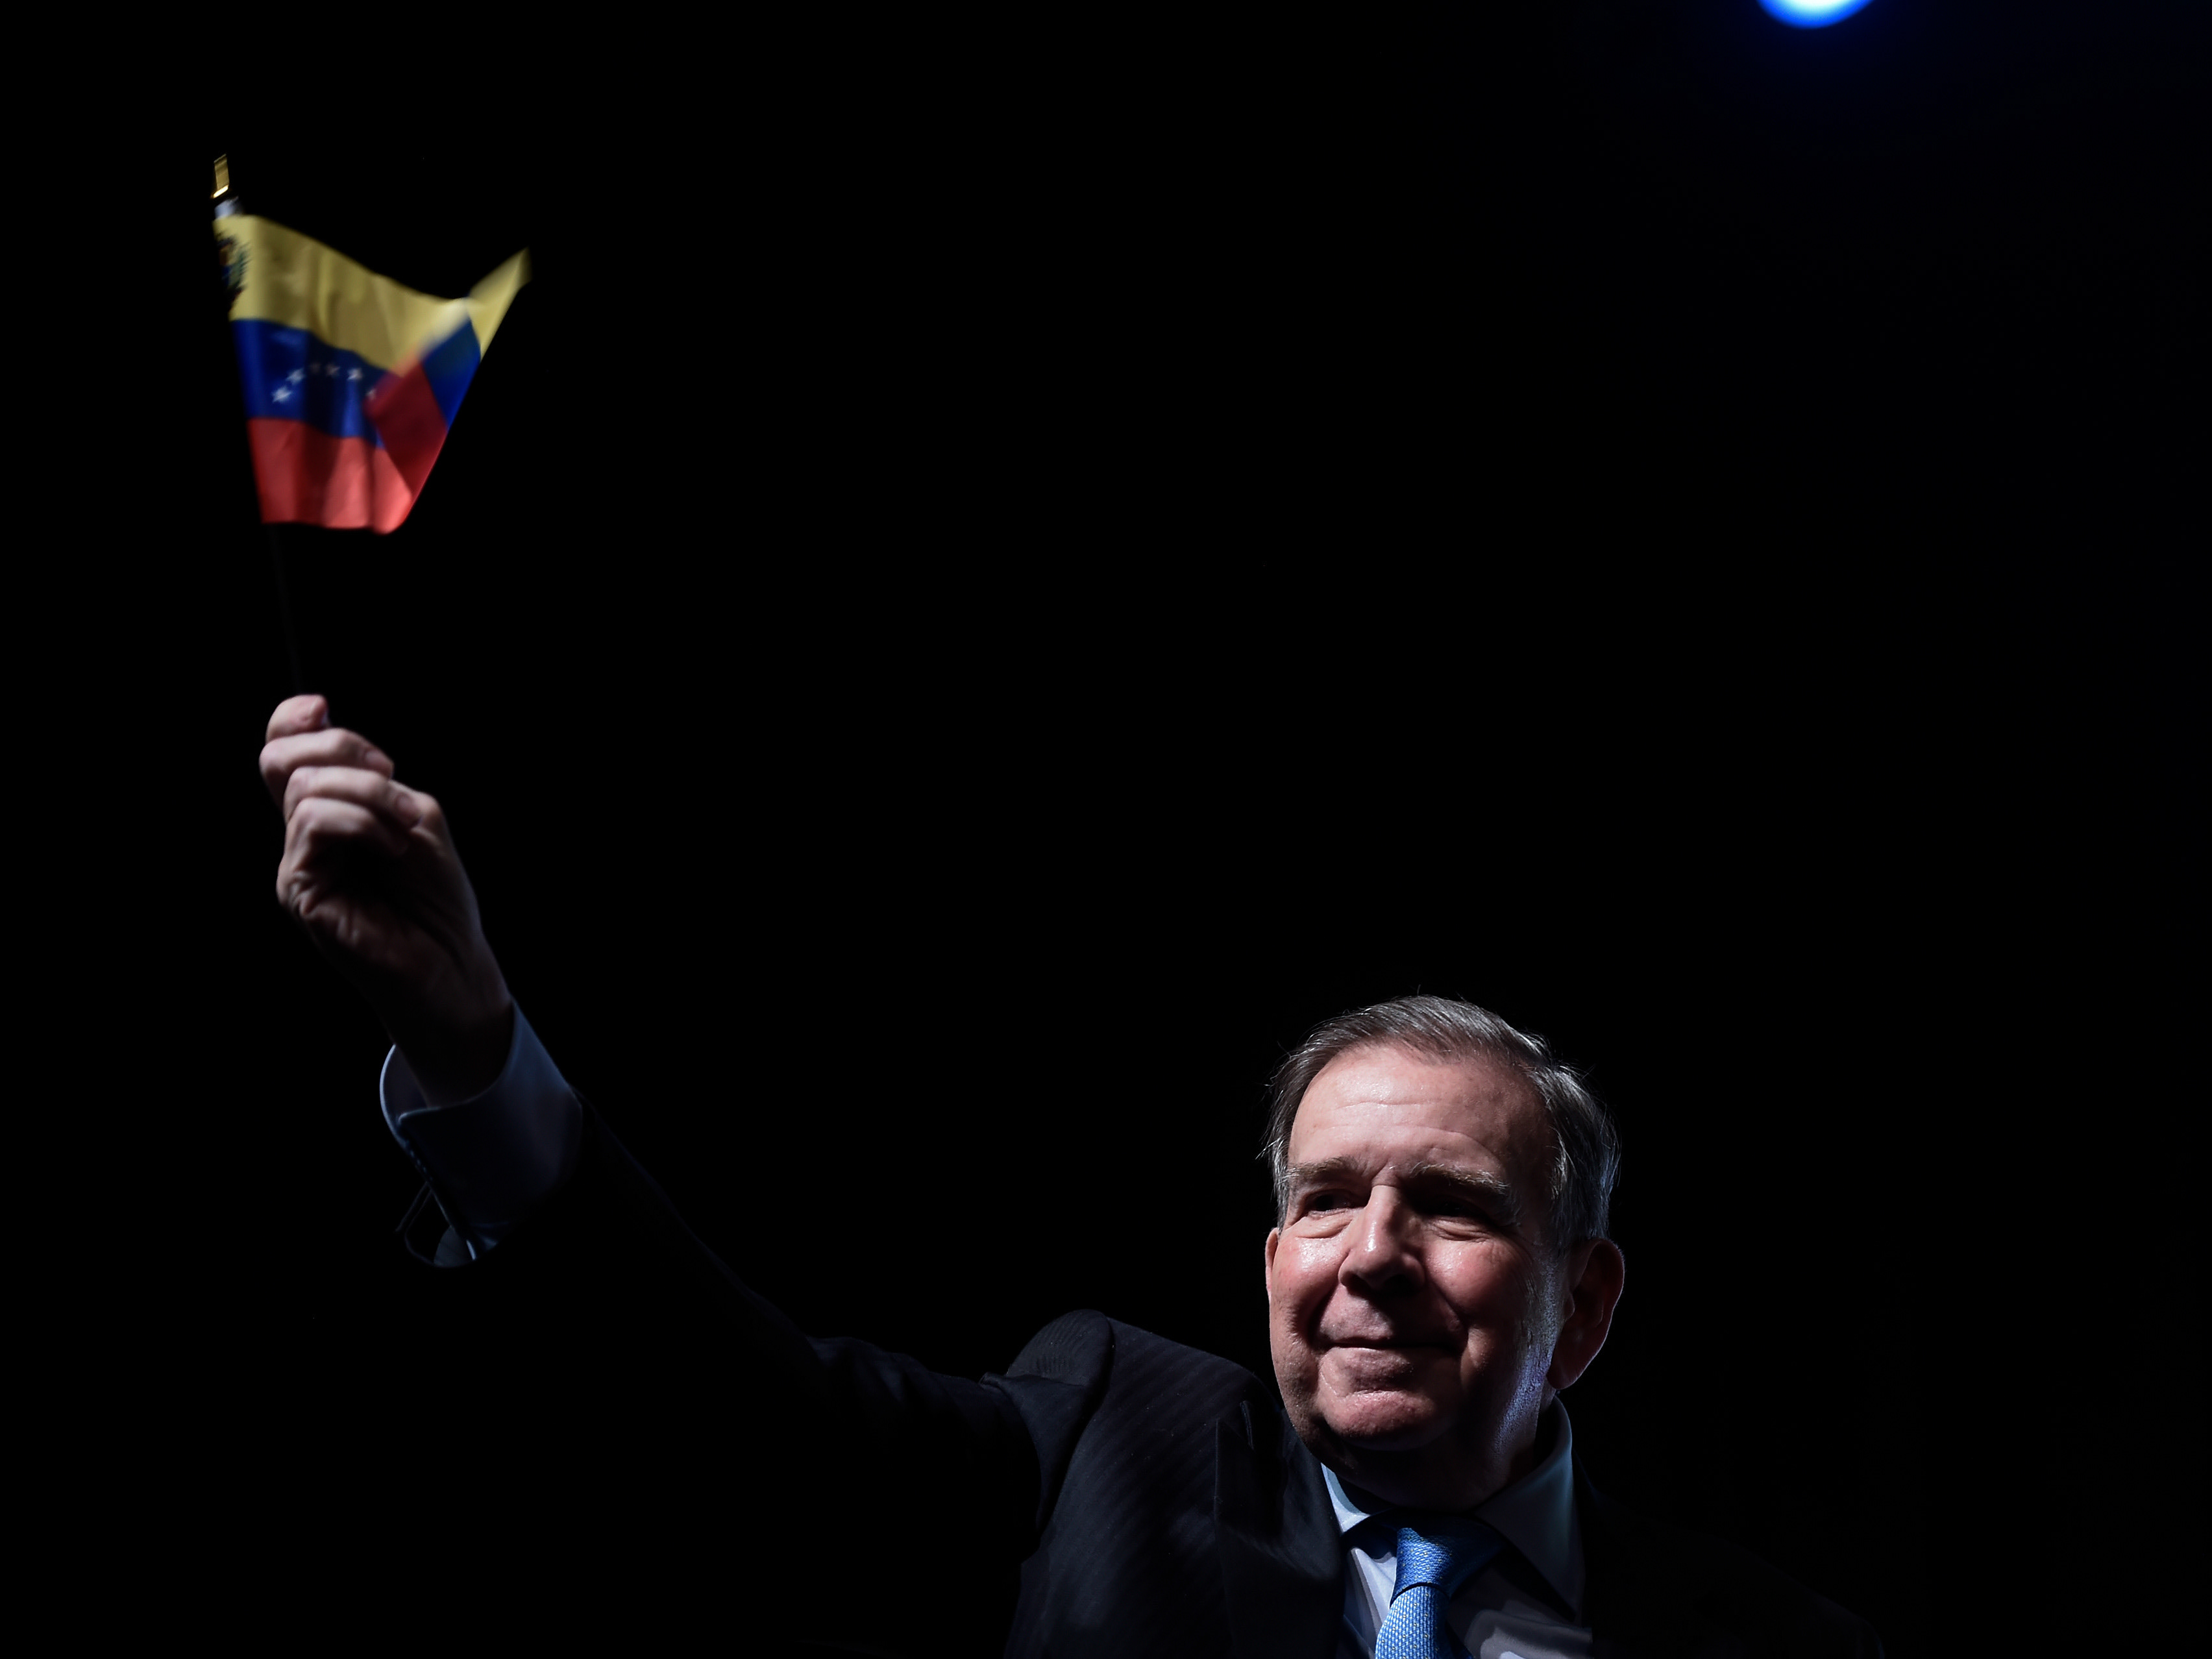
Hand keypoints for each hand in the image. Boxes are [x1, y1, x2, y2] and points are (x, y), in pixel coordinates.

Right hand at [262, 694, 513, 1101]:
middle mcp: (303, 837)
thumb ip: (372, 779)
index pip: (283, 752)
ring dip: (371, 795)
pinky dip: (363, 822)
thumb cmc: (437, 896)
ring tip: (404, 830)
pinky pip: (313, 823)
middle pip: (280, 759)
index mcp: (329, 813)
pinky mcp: (299, 890)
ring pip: (306, 789)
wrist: (451, 962)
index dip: (291, 720)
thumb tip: (322, 729)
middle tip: (389, 773)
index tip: (322, 708)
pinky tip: (393, 849)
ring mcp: (297, 864)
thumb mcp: (414, 816)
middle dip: (339, 748)